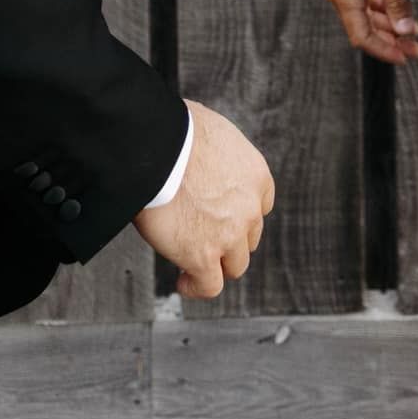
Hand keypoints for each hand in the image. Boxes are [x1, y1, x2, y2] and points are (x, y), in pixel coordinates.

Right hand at [132, 100, 275, 299]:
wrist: (157, 148)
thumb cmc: (176, 131)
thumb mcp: (214, 132)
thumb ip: (220, 154)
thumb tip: (204, 154)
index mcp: (256, 175)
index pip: (260, 205)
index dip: (240, 213)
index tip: (223, 216)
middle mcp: (249, 208)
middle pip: (248, 237)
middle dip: (230, 238)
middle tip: (205, 235)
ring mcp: (229, 235)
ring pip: (233, 265)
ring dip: (216, 263)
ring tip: (194, 261)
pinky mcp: (202, 256)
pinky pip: (209, 285)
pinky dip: (197, 286)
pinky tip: (184, 282)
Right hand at [319, 0, 417, 65]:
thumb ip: (398, 1)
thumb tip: (404, 30)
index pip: (363, 37)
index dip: (385, 51)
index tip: (406, 56)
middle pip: (362, 28)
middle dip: (390, 40)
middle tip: (414, 46)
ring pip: (361, 14)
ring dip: (385, 24)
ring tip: (409, 29)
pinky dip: (377, 7)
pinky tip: (394, 10)